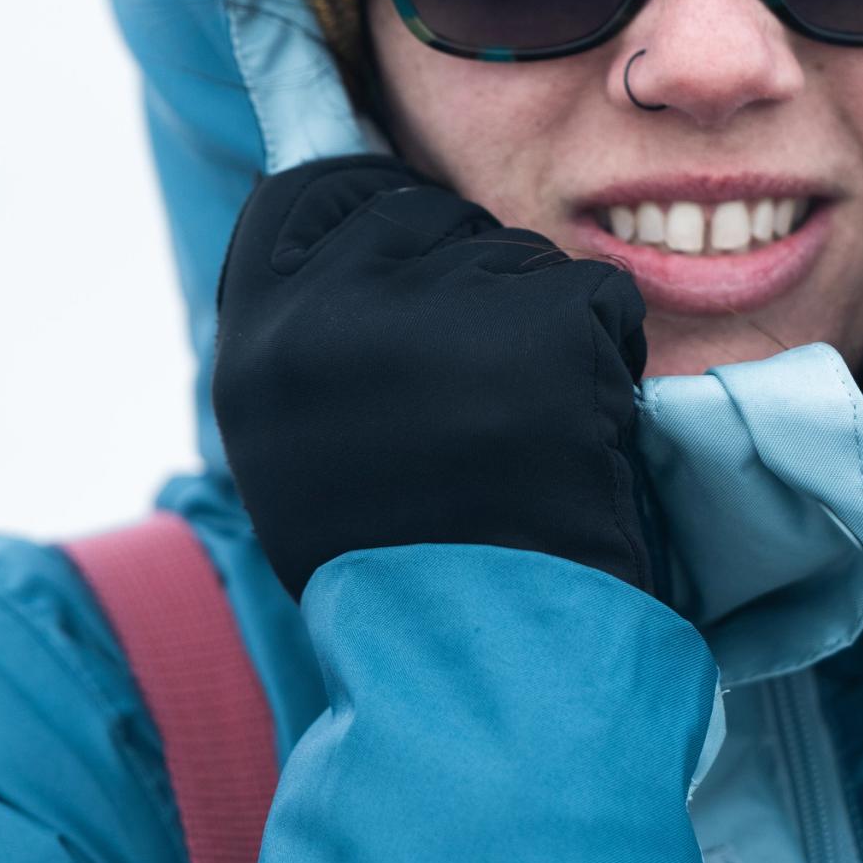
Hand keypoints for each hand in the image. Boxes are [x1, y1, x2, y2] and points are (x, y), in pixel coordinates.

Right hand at [212, 156, 655, 600]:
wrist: (489, 676)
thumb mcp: (305, 449)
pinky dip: (607, 360)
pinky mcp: (539, 337)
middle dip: (475, 286)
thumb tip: (344, 186)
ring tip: (520, 446)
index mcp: (255, 347)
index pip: (315, 192)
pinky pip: (599, 297)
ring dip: (543, 332)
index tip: (421, 276)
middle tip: (484, 409)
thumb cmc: (408, 574)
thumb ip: (315, 335)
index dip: (379, 217)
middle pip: (429, 216)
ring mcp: (435, 321)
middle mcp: (326, 319)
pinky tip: (576, 445)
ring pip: (520, 258)